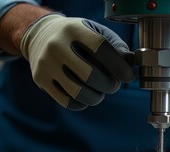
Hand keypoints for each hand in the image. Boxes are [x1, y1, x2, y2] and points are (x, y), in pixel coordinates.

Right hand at [20, 14, 134, 109]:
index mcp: (74, 30)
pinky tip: (87, 96)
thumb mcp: (96, 32)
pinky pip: (68, 102)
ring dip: (97, 97)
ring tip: (100, 92)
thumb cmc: (78, 37)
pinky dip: (83, 103)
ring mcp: (46, 63)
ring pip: (79, 93)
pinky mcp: (40, 79)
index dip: (119, 67)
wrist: (40, 35)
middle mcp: (57, 45)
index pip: (101, 50)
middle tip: (113, 85)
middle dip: (109, 85)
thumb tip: (129, 63)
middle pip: (90, 75)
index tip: (128, 76)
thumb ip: (116, 46)